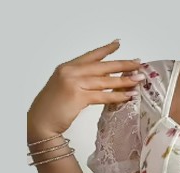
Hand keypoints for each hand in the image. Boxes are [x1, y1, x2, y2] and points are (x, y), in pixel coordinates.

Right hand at [27, 39, 142, 138]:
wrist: (40, 121)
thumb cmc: (52, 108)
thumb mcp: (65, 88)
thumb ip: (80, 82)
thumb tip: (102, 83)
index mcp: (67, 67)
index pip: (90, 55)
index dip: (106, 50)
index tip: (118, 44)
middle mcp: (70, 71)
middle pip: (102, 66)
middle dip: (122, 64)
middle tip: (138, 63)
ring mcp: (74, 83)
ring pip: (105, 80)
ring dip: (124, 80)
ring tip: (139, 79)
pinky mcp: (78, 97)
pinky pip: (103, 96)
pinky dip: (117, 96)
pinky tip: (129, 96)